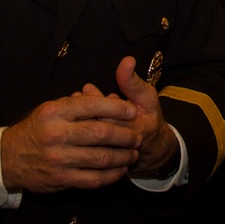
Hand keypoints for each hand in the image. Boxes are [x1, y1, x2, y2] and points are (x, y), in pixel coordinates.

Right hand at [0, 93, 140, 192]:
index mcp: (56, 111)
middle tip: (138, 136)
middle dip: (125, 135)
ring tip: (133, 153)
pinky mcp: (60, 179)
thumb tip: (109, 99)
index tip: (132, 111)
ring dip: (122, 157)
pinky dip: (111, 176)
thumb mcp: (51, 109)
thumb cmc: (36, 129)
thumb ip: (78, 105)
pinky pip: (93, 179)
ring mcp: (59, 158)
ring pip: (101, 158)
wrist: (9, 158)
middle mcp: (57, 134)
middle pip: (101, 132)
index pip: (93, 105)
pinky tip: (119, 170)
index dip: (117, 108)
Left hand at [72, 57, 179, 178]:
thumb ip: (134, 82)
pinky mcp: (107, 164)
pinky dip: (81, 134)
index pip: (110, 116)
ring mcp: (115, 156)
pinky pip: (90, 151)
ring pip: (92, 141)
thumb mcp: (146, 97)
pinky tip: (76, 122)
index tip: (87, 87)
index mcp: (138, 128)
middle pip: (98, 129)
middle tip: (75, 96)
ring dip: (81, 121)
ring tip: (73, 107)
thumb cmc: (148, 117)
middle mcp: (125, 145)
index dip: (96, 101)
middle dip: (85, 110)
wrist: (151, 147)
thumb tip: (127, 60)